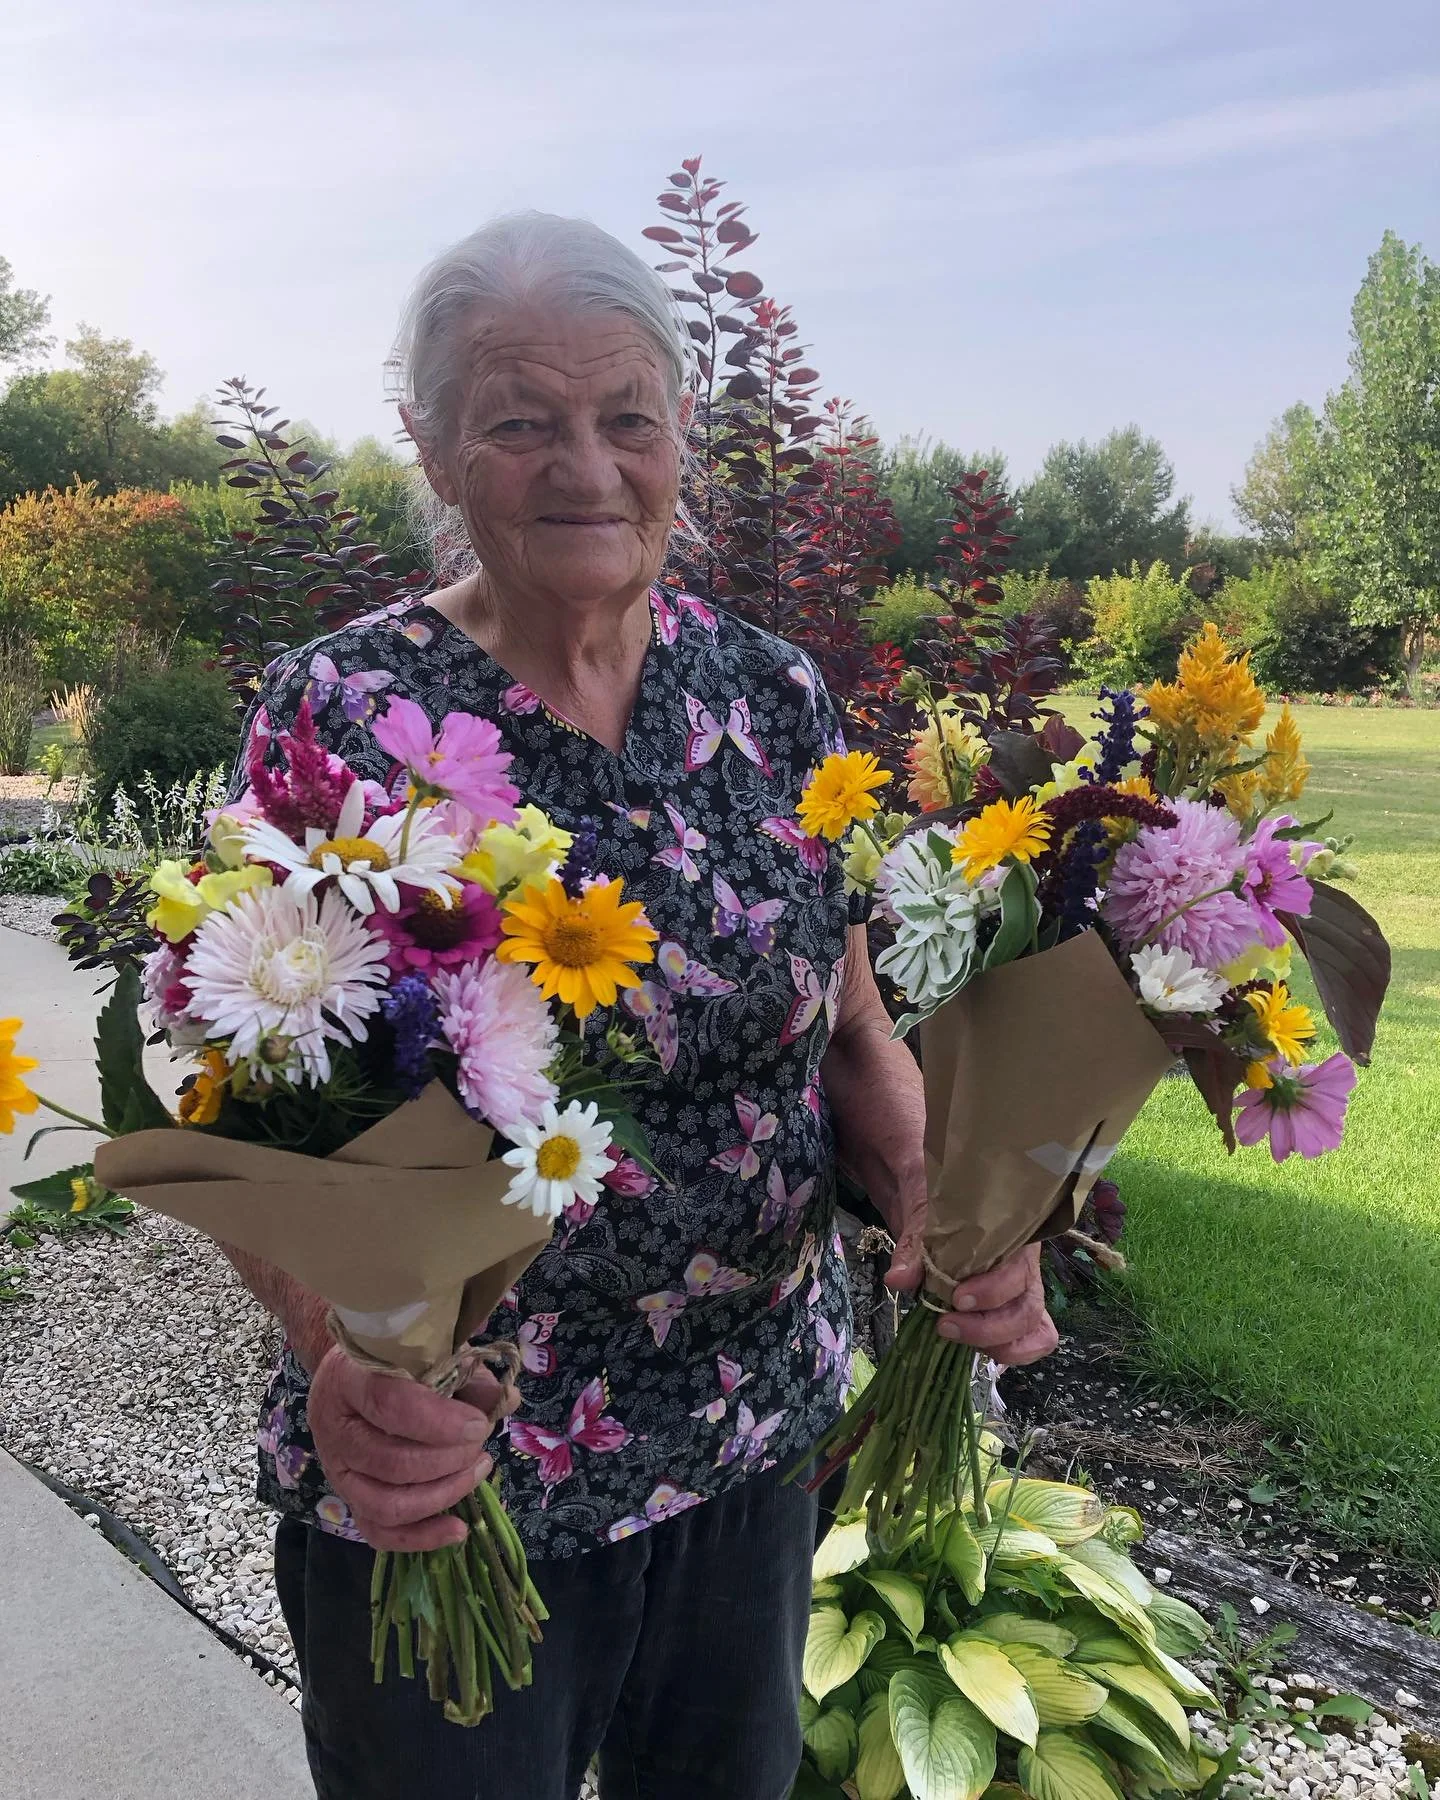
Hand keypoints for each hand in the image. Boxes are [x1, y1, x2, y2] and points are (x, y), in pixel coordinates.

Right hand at [307, 1348, 518, 1551]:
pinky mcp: (347, 1499)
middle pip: (391, 1462)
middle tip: (480, 1442)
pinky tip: (458, 1530)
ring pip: (386, 1504)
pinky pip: (379, 1532)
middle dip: (449, 1459)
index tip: (478, 1425)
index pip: (387, 1404)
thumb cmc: (396, 1357)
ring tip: (479, 1469)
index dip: (438, 1421)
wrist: (352, 1369)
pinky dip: (421, 1537)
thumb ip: (466, 1376)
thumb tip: (507, 1400)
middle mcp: (333, 1428)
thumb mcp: (429, 1352)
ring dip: (442, 1494)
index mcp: (348, 1378)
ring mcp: (336, 1470)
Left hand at [884, 1178, 1057, 1366]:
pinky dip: (1011, 1351)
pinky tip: (980, 1353)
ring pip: (1032, 1326)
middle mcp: (1025, 1264)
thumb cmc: (935, 1202)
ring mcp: (1022, 1289)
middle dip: (989, 1328)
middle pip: (1028, 1308)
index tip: (956, 1298)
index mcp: (1013, 1234)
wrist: (927, 1199)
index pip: (1019, 1270)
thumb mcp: (922, 1215)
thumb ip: (914, 1247)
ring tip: (956, 1340)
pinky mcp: (1010, 1308)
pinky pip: (1031, 1336)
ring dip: (997, 1343)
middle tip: (946, 1327)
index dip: (993, 1291)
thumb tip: (898, 1279)